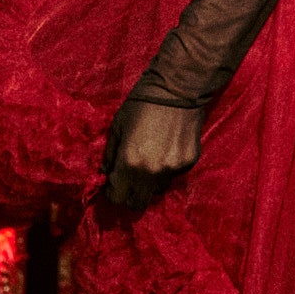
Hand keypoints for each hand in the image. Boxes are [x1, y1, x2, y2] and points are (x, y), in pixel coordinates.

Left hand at [103, 94, 203, 213]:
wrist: (177, 89)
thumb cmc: (141, 104)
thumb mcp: (118, 127)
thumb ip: (110, 155)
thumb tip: (105, 173)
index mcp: (129, 163)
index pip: (118, 198)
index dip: (113, 194)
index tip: (113, 186)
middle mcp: (151, 172)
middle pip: (138, 203)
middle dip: (130, 196)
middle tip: (129, 183)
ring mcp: (172, 169)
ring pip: (158, 190)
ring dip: (150, 183)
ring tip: (149, 162)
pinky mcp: (189, 162)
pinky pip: (174, 175)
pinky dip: (167, 168)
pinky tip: (166, 149)